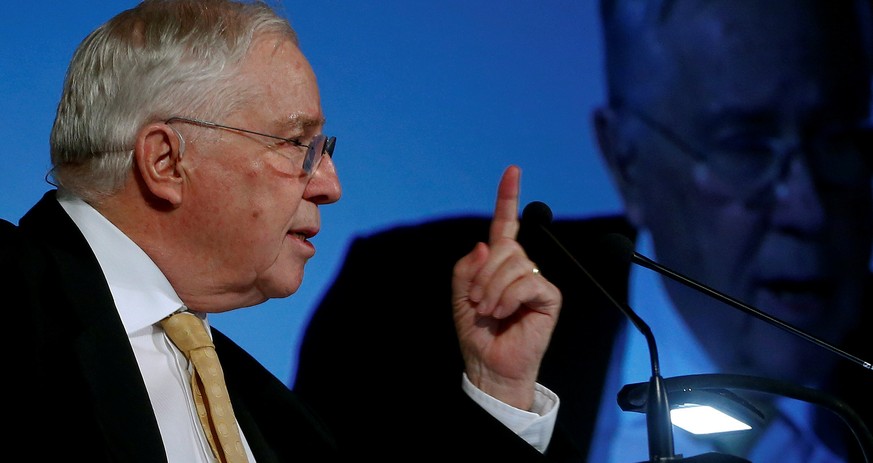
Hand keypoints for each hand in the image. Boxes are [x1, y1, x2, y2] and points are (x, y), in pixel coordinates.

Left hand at [452, 165, 561, 409]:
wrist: (490, 363)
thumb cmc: (477, 331)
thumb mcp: (460, 295)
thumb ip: (467, 267)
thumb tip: (485, 244)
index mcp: (498, 261)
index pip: (505, 223)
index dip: (507, 197)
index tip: (512, 170)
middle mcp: (520, 266)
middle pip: (505, 246)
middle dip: (483, 274)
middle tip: (477, 301)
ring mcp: (535, 280)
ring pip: (514, 264)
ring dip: (492, 290)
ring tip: (489, 311)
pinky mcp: (548, 296)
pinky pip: (527, 282)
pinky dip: (509, 298)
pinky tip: (503, 314)